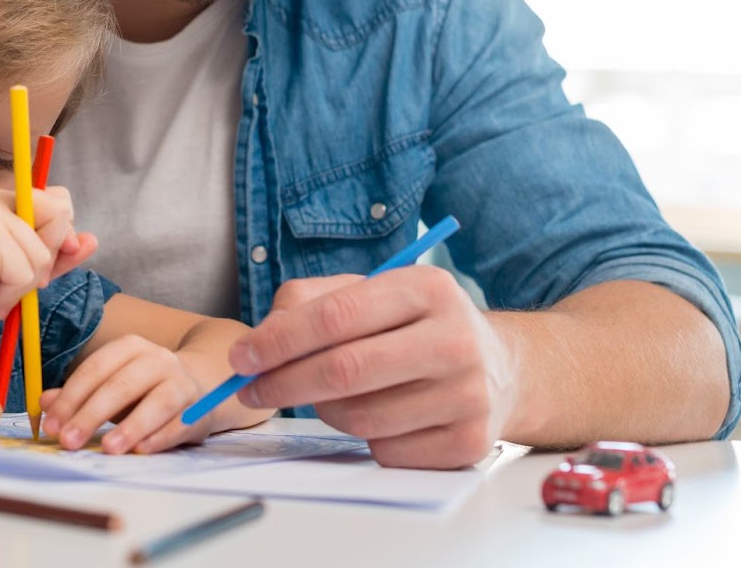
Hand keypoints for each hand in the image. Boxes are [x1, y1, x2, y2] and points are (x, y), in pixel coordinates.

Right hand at [0, 186, 96, 332]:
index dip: (61, 231)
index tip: (43, 254)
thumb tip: (92, 239)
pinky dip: (12, 291)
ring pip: (43, 254)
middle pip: (60, 217)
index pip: (59, 200)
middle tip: (9, 273)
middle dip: (45, 257)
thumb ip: (58, 254)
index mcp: (6, 199)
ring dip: (24, 282)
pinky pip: (26, 272)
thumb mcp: (27, 270)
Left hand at [38, 335, 209, 454]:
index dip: (71, 397)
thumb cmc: (142, 390)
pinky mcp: (197, 408)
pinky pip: (178, 423)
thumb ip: (78, 393)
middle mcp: (156, 359)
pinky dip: (159, 438)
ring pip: (156, 402)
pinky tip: (141, 451)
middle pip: (121, 385)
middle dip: (91, 415)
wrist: (196, 388)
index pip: (95, 369)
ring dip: (130, 427)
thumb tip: (45, 404)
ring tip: (108, 448)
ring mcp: (180, 382)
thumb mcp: (110, 385)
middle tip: (69, 441)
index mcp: (129, 347)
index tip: (51, 425)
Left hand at [232, 268, 516, 467]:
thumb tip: (261, 340)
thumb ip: (309, 302)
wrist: (498, 368)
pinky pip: (385, 451)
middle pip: (345, 370)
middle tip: (251, 390)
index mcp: (426, 288)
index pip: (338, 315)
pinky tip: (378, 415)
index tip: (242, 357)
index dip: (280, 339)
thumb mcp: (372, 292)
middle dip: (284, 383)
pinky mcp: (468, 442)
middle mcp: (455, 339)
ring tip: (326, 396)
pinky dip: (364, 439)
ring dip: (324, 412)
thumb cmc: (414, 326)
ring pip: (359, 417)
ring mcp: (467, 394)